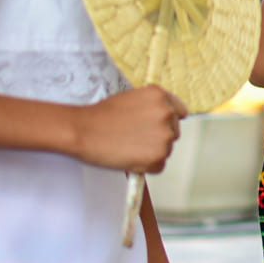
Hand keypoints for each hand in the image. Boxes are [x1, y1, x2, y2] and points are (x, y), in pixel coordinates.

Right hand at [73, 85, 187, 173]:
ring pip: (166, 150)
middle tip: (135, 139)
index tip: (160, 127)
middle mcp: (167, 114)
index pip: (180, 111)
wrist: (83, 131)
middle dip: (158, 137)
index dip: (169, 121)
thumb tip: (163, 120)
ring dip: (151, 151)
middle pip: (173, 132)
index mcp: (160, 96)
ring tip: (128, 146)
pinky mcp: (158, 156)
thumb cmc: (101, 116)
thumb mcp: (131, 99)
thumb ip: (151, 107)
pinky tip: (129, 157)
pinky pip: (159, 165)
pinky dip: (146, 166)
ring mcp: (164, 136)